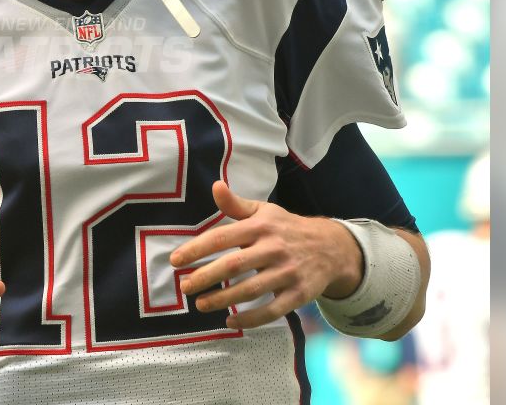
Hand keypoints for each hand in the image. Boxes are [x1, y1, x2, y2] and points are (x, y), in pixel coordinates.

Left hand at [169, 181, 361, 328]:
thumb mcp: (264, 211)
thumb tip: (215, 186)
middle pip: (233, 265)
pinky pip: (272, 310)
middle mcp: (274, 248)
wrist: (331, 248)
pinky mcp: (298, 294)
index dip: (196, 249)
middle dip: (205, 277)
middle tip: (184, 287)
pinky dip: (250, 318)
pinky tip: (230, 320)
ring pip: (251, 290)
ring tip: (200, 304)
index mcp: (261, 226)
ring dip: (222, 299)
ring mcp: (287, 272)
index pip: (222, 237)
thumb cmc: (286, 228)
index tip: (175, 260)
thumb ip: (236, 204)